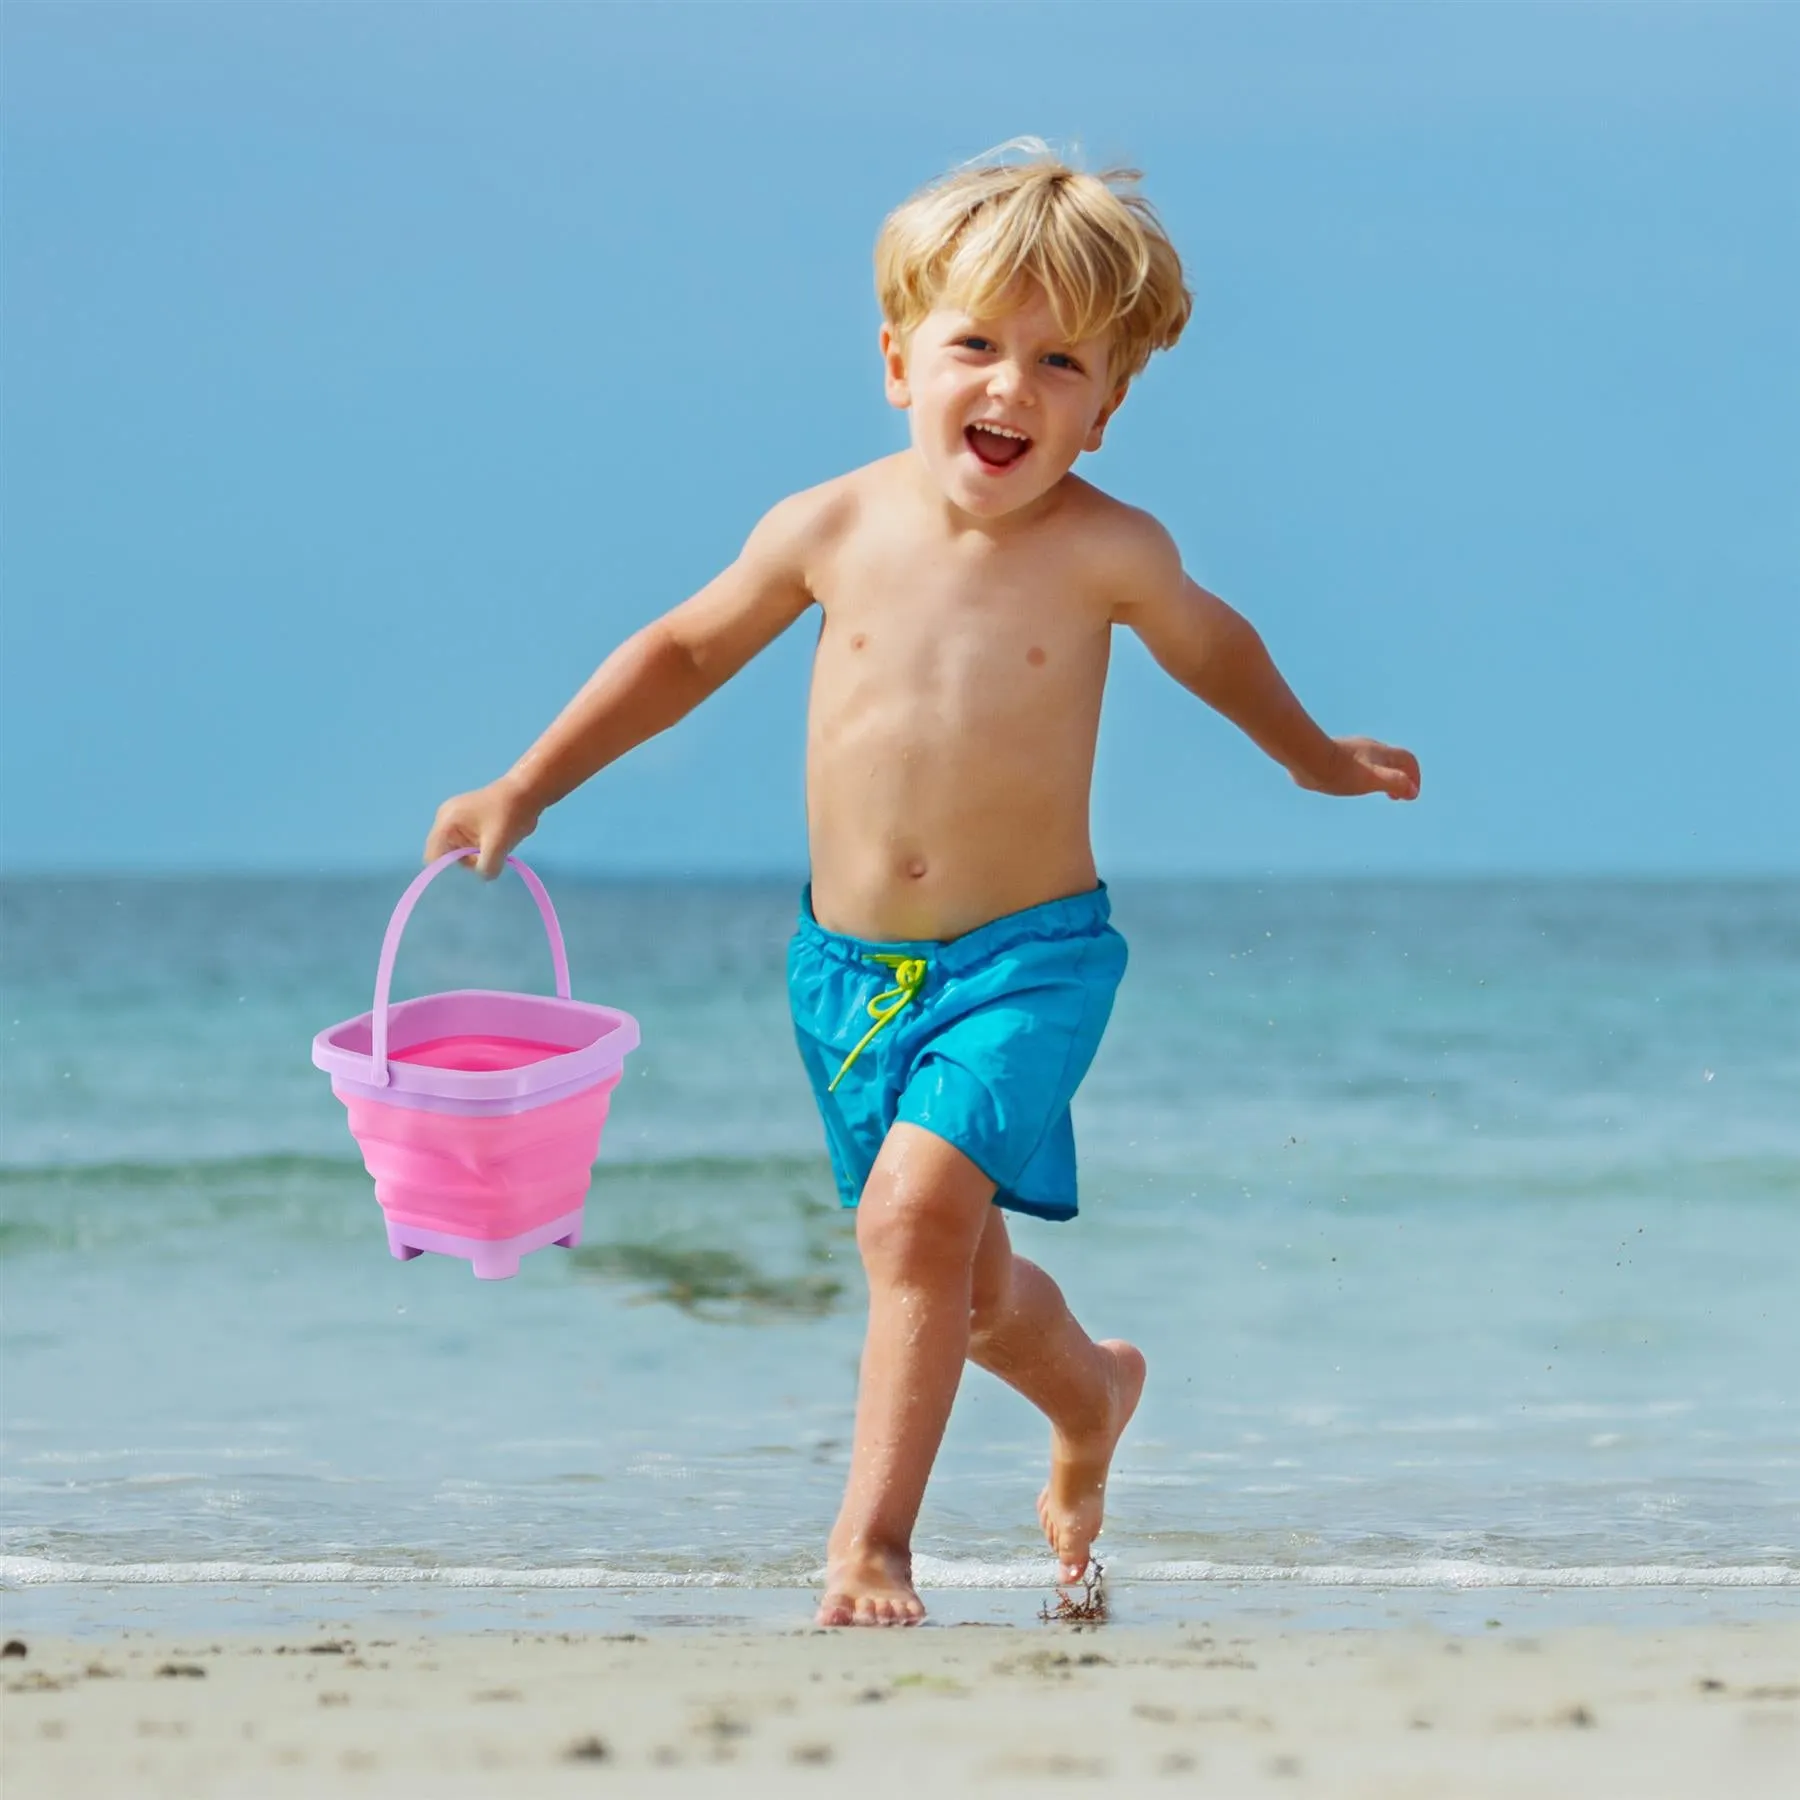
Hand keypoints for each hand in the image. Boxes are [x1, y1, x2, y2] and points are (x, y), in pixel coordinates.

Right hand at [423, 777, 541, 877]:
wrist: (528, 792)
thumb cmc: (510, 814)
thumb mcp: (498, 845)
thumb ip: (486, 867)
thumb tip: (483, 876)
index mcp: (446, 822)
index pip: (433, 855)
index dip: (445, 870)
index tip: (466, 878)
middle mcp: (446, 821)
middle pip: (447, 855)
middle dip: (466, 862)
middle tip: (487, 860)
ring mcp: (457, 822)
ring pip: (460, 852)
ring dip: (476, 858)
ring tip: (495, 850)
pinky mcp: (469, 824)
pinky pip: (469, 846)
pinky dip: (481, 851)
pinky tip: (495, 846)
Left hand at [1294, 736, 1420, 800]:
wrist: (1308, 759)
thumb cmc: (1340, 771)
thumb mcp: (1372, 779)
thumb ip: (1395, 782)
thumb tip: (1413, 791)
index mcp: (1381, 752)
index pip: (1408, 759)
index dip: (1414, 776)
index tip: (1410, 794)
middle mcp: (1369, 748)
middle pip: (1393, 760)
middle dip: (1400, 778)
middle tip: (1396, 797)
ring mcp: (1353, 751)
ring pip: (1375, 761)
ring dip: (1382, 777)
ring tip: (1377, 793)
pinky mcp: (1337, 756)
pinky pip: (1358, 764)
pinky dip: (1365, 776)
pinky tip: (1353, 786)